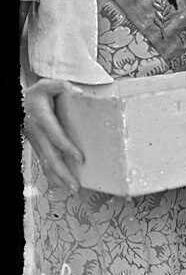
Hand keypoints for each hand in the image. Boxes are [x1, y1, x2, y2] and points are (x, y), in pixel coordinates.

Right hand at [23, 78, 84, 192]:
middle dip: (63, 172)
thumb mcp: (47, 85)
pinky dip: (51, 175)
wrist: (17, 104)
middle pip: (50, 156)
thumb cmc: (36, 94)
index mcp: (41, 118)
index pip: (55, 135)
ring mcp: (35, 141)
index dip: (66, 147)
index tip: (80, 158)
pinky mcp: (35, 146)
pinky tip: (60, 184)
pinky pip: (43, 162)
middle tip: (76, 185)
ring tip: (72, 189)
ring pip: (45, 163)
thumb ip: (62, 86)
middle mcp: (37, 133)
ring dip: (58, 177)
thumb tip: (78, 91)